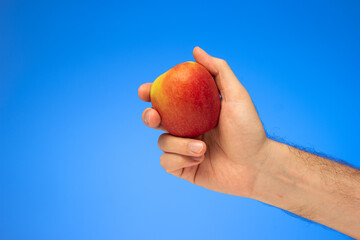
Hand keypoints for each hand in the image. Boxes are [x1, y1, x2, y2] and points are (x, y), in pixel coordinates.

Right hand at [138, 47, 270, 197]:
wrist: (256, 165)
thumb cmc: (248, 129)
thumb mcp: (236, 95)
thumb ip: (218, 70)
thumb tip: (195, 50)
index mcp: (195, 111)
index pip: (168, 100)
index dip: (152, 93)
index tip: (145, 90)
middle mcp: (187, 129)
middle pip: (156, 120)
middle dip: (149, 117)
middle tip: (155, 117)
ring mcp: (184, 149)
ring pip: (163, 143)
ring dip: (180, 145)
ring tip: (203, 149)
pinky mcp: (184, 168)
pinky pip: (167, 162)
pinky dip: (181, 159)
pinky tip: (200, 160)